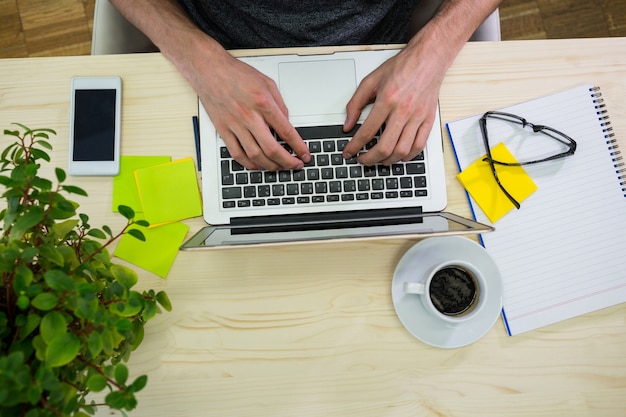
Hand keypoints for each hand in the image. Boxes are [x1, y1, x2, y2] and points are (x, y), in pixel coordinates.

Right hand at [192, 47, 310, 170]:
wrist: (208, 69)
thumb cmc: (236, 73)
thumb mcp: (267, 83)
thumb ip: (280, 104)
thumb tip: (287, 123)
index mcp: (263, 103)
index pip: (286, 132)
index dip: (298, 147)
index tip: (305, 155)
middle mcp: (249, 116)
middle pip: (272, 149)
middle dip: (287, 162)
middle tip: (295, 165)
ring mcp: (235, 125)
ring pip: (255, 155)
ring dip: (270, 166)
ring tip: (279, 168)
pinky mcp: (223, 129)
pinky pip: (236, 154)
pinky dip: (249, 164)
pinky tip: (257, 165)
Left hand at [342, 42, 444, 166]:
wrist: (429, 58)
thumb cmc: (402, 67)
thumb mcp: (371, 80)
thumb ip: (356, 103)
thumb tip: (348, 124)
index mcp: (387, 100)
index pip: (367, 132)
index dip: (354, 146)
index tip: (348, 152)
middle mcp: (403, 110)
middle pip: (385, 146)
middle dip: (370, 159)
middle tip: (362, 160)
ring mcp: (418, 117)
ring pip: (403, 150)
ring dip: (389, 161)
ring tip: (380, 160)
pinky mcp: (428, 119)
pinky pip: (420, 145)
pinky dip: (409, 156)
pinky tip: (400, 156)